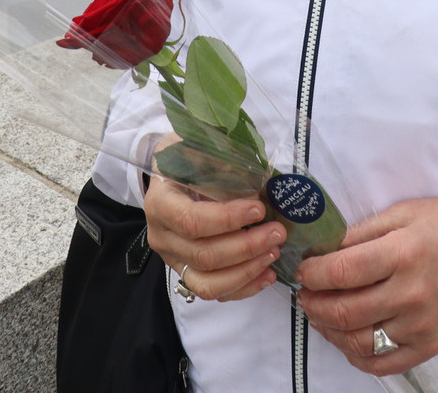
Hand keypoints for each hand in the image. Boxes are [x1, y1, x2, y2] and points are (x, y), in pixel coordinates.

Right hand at [144, 173, 283, 302]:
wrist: (169, 176)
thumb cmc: (186, 159)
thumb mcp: (198, 147)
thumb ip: (223, 161)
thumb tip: (258, 177)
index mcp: (160, 203)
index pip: (191, 221)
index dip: (227, 219)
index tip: (258, 209)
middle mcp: (162, 236)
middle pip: (203, 255)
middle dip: (246, 247)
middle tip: (277, 233)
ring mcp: (173, 258)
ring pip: (208, 282)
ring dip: (246, 270)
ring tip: (274, 253)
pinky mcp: (186, 272)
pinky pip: (213, 291)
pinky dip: (243, 287)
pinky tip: (266, 274)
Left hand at [295, 198, 437, 376]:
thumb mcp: (400, 214)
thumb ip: (358, 233)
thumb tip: (320, 251)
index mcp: (402, 254)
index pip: (342, 272)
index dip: (313, 274)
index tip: (304, 270)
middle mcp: (411, 294)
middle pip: (344, 312)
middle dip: (313, 304)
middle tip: (306, 294)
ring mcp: (420, 325)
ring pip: (358, 342)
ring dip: (328, 331)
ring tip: (320, 315)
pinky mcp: (428, 346)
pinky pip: (382, 364)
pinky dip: (356, 356)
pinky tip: (346, 339)